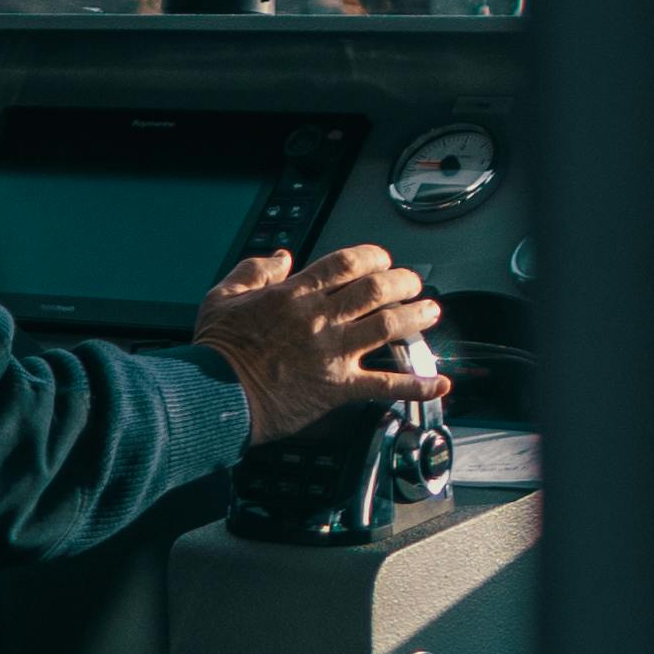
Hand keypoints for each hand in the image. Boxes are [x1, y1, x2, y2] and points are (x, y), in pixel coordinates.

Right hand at [195, 240, 443, 445]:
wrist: (215, 396)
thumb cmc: (217, 351)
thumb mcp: (223, 297)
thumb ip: (253, 271)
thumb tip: (280, 257)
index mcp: (295, 294)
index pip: (347, 263)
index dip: (373, 257)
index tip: (382, 260)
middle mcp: (320, 319)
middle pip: (377, 289)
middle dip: (403, 281)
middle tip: (413, 283)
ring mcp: (333, 353)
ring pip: (388, 325)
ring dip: (416, 317)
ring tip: (431, 312)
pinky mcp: (338, 388)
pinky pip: (385, 384)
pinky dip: (416, 384)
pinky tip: (438, 381)